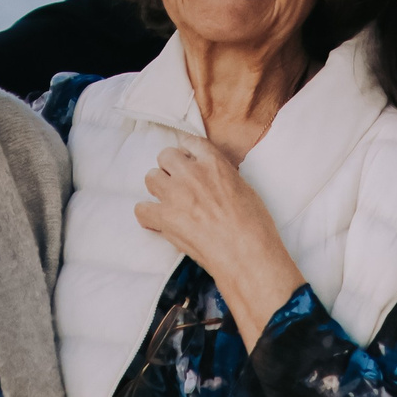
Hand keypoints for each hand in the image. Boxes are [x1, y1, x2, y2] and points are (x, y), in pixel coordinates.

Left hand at [133, 134, 304, 348]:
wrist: (247, 254)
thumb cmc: (254, 225)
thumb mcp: (244, 188)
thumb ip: (222, 177)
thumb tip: (212, 181)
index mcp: (215, 163)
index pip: (190, 142)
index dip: (186, 152)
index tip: (186, 160)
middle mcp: (191, 173)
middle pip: (165, 156)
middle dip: (170, 168)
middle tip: (178, 184)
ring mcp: (175, 194)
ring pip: (151, 177)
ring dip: (158, 188)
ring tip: (169, 203)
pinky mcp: (165, 218)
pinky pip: (142, 209)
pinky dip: (148, 216)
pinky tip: (158, 222)